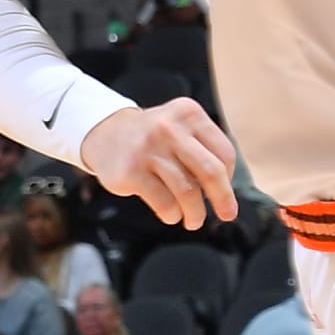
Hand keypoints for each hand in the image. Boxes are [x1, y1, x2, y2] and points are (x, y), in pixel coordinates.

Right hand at [80, 96, 238, 231]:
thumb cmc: (154, 140)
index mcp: (189, 114)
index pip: (225, 153)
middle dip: (223, 199)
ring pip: (188, 192)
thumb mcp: (181, 129)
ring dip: (195, 213)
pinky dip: (173, 214)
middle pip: (211, 171)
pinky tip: (171, 214)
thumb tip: (226, 196)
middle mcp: (170, 127)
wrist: (105, 134)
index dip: (229, 178)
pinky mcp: (131, 171)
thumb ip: (205, 153)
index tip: (224, 191)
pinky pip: (165, 203)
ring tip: (194, 220)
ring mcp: (149, 149)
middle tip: (227, 215)